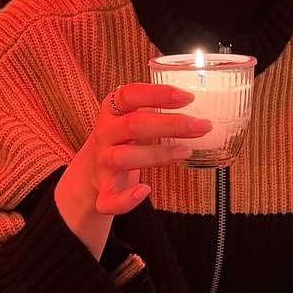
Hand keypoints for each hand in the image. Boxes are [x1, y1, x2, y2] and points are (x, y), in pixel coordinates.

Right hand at [54, 83, 212, 256]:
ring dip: (158, 155)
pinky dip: (127, 198)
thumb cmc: (122, 139)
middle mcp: (105, 134)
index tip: (188, 97)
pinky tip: (145, 191)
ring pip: (125, 157)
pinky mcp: (103, 191)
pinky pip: (110, 199)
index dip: (157, 94)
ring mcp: (103, 163)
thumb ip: (156, 110)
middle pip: (134, 125)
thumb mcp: (131, 117)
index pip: (130, 95)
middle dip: (171, 124)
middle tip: (202, 126)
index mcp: (112, 111)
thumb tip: (199, 107)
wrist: (91, 170)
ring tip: (185, 152)